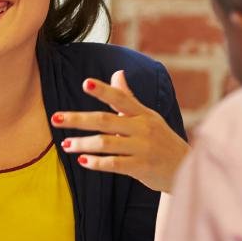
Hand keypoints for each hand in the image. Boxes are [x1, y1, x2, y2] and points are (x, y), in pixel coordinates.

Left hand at [51, 70, 188, 192]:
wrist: (186, 167)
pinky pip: (115, 164)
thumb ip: (129, 98)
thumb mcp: (149, 116)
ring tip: (65, 145)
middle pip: (105, 120)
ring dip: (83, 143)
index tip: (84, 83)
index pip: (120, 97)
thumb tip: (117, 73)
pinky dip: (97, 162)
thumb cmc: (161, 140)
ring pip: (106, 143)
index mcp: (143, 113)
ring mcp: (142, 148)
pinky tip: (82, 160)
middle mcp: (143, 128)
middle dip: (78, 119)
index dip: (102, 90)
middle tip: (55, 118)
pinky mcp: (141, 167)